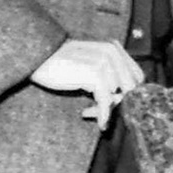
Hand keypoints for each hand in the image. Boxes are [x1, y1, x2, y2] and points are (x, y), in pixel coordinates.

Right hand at [29, 39, 143, 128]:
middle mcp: (112, 53)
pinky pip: (106, 100)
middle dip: (119, 103)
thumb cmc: (59, 64)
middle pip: (131, 87)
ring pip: (118, 95)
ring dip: (105, 108)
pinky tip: (100, 122)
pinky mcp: (94, 73)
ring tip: (87, 111)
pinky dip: (104, 114)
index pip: (136, 76)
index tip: (114, 102)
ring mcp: (104, 62)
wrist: (35, 57)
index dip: (129, 92)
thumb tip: (121, 98)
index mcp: (113, 49)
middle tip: (100, 113)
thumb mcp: (88, 66)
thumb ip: (108, 76)